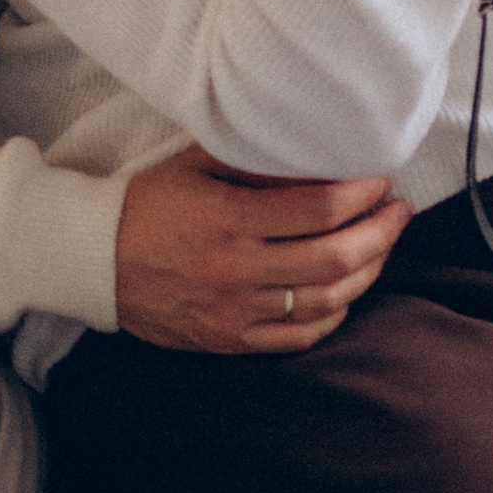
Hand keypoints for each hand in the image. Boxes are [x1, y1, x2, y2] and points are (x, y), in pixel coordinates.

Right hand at [113, 144, 409, 353]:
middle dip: (380, 231)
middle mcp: (236, 269)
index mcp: (228, 218)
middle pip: (334, 258)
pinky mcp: (229, 340)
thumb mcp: (196, 163)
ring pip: (325, 301)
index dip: (362, 193)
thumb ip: (255, 159)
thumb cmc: (149, 202)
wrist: (93, 261)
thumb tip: (318, 151)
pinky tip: (347, 290)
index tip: (381, 179)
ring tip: (382, 245)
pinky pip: (298, 337)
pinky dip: (333, 314)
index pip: (318, 209)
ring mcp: (234, 311)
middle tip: (398, 211)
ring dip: (367, 271)